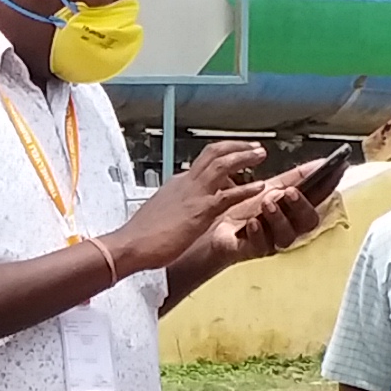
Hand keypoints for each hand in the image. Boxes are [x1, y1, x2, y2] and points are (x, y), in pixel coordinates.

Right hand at [101, 144, 266, 277]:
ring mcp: (194, 194)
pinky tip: (261, 187)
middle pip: (214, 152)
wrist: (130, 245)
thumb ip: (176, 207)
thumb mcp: (162, 213)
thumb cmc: (143, 236)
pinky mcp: (200, 211)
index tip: (238, 155)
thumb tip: (181, 211)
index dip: (224, 156)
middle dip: (236, 146)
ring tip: (260, 154)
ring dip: (244, 157)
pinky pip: (229, 195)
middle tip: (255, 146)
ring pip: (222, 164)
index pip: (204, 162)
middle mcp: (186, 182)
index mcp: (178, 183)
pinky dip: (247, 189)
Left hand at [191, 174, 327, 272]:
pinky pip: (260, 246)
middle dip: (301, 205)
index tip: (333, 170)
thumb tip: (320, 163)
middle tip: (290, 191)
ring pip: (286, 236)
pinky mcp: (253, 250)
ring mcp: (272, 241)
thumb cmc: (245, 210)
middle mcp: (288, 227)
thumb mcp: (271, 188)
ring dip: (278, 217)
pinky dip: (258, 233)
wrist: (214, 227)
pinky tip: (253, 222)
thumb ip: (295, 178)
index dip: (328, 186)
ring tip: (267, 202)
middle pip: (308, 222)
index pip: (318, 199)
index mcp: (295, 211)